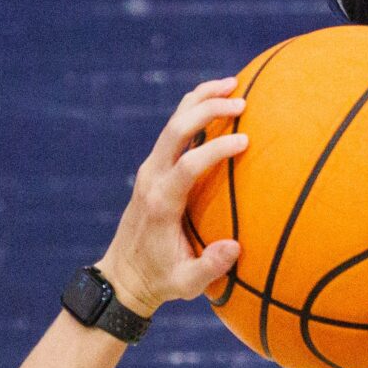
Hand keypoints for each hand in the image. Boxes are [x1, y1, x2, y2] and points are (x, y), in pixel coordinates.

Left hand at [94, 75, 249, 315]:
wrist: (122, 277)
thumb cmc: (159, 281)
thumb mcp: (185, 283)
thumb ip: (209, 266)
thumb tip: (235, 246)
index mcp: (161, 202)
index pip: (188, 164)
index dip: (216, 148)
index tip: (245, 141)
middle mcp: (151, 178)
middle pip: (176, 130)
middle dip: (208, 110)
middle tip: (242, 102)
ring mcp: (150, 170)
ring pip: (173, 122)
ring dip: (201, 100)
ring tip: (234, 84)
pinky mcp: (153, 168)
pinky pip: (174, 131)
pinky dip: (195, 111)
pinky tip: (218, 101)